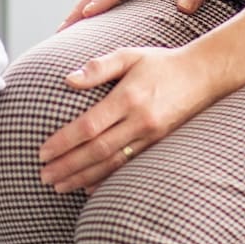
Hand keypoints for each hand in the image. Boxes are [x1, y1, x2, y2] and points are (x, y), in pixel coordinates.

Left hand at [37, 44, 226, 192]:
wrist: (202, 76)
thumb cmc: (160, 63)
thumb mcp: (129, 55)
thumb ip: (99, 67)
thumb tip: (68, 79)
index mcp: (128, 98)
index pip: (89, 126)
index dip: (64, 142)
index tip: (43, 152)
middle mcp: (140, 121)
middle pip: (97, 151)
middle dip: (68, 166)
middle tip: (44, 176)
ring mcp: (150, 137)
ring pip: (112, 164)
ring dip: (83, 177)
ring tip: (59, 186)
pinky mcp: (158, 146)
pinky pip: (129, 167)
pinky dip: (107, 179)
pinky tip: (88, 188)